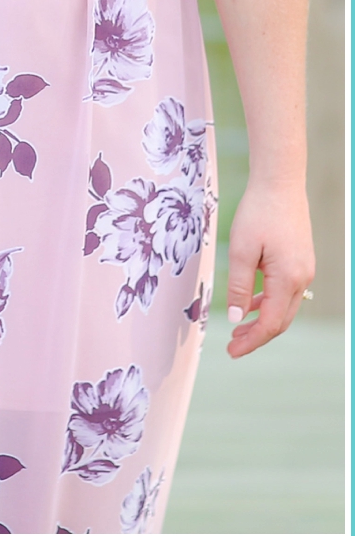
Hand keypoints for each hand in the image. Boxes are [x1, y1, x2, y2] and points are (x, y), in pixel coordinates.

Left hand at [225, 179, 313, 357]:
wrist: (280, 183)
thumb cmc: (258, 212)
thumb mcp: (241, 249)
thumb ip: (240, 287)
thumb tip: (238, 319)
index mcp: (287, 279)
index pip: (271, 324)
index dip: (251, 341)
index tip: (232, 352)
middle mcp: (302, 278)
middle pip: (281, 320)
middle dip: (257, 336)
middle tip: (232, 346)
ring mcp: (304, 270)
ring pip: (285, 307)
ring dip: (263, 319)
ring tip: (239, 329)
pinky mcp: (300, 261)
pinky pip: (286, 291)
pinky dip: (270, 302)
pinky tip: (253, 304)